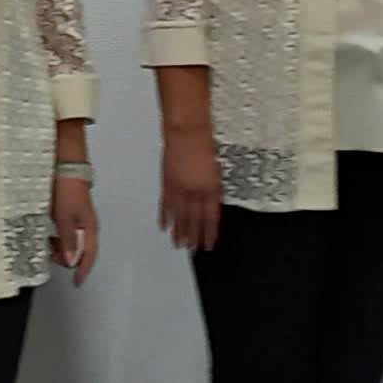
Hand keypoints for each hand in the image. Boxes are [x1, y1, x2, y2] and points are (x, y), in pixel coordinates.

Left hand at [51, 175, 100, 279]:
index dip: (83, 270)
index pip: (89, 256)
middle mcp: (86, 227)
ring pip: (71, 242)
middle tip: (50, 257)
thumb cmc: (68, 191)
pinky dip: (56, 237)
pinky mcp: (70, 214)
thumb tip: (71, 260)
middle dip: (66, 258)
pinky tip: (46, 235)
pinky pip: (65, 232)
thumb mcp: (65, 218)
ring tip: (46, 246)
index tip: (76, 282)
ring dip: (59, 248)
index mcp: (90, 229)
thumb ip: (68, 240)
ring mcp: (78, 220)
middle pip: (79, 251)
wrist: (66, 168)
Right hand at [162, 129, 223, 251]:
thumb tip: (211, 204)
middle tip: (192, 249)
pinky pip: (166, 205)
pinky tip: (164, 226)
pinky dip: (165, 217)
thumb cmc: (205, 144)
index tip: (208, 245)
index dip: (209, 233)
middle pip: (194, 221)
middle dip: (193, 237)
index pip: (211, 218)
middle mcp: (195, 192)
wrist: (188, 132)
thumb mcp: (217, 169)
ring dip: (179, 232)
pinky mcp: (167, 184)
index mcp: (211, 189)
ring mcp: (180, 189)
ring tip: (178, 244)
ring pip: (179, 217)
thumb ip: (213, 189)